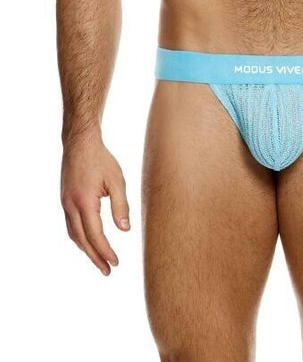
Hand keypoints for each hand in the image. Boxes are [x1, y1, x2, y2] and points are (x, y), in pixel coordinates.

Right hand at [61, 134, 129, 274]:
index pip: (95, 235)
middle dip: (95, 257)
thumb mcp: (117, 181)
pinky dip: (79, 238)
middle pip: (82, 240)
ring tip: (99, 261)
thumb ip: (121, 206)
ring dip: (86, 250)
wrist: (80, 144)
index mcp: (85, 202)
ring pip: (74, 235)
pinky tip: (88, 242)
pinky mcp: (65, 201)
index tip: (115, 263)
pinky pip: (71, 225)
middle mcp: (71, 206)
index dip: (105, 251)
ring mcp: (65, 204)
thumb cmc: (101, 160)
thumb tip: (125, 230)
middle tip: (108, 271)